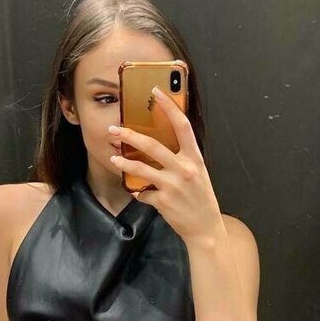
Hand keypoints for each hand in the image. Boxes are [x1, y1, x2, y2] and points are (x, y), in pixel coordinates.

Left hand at [108, 86, 225, 243]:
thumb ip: (183, 159)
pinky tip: (138, 193)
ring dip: (124, 163)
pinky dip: (139, 193)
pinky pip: (143, 193)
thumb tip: (163, 144)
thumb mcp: (198, 173)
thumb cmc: (201, 199)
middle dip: (130, 136)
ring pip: (141, 169)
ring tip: (114, 158)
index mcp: (195, 158)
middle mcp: (185, 169)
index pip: (182, 126)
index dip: (169, 107)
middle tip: (114, 129)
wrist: (205, 229)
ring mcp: (173, 185)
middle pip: (153, 145)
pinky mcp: (163, 201)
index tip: (156, 92)